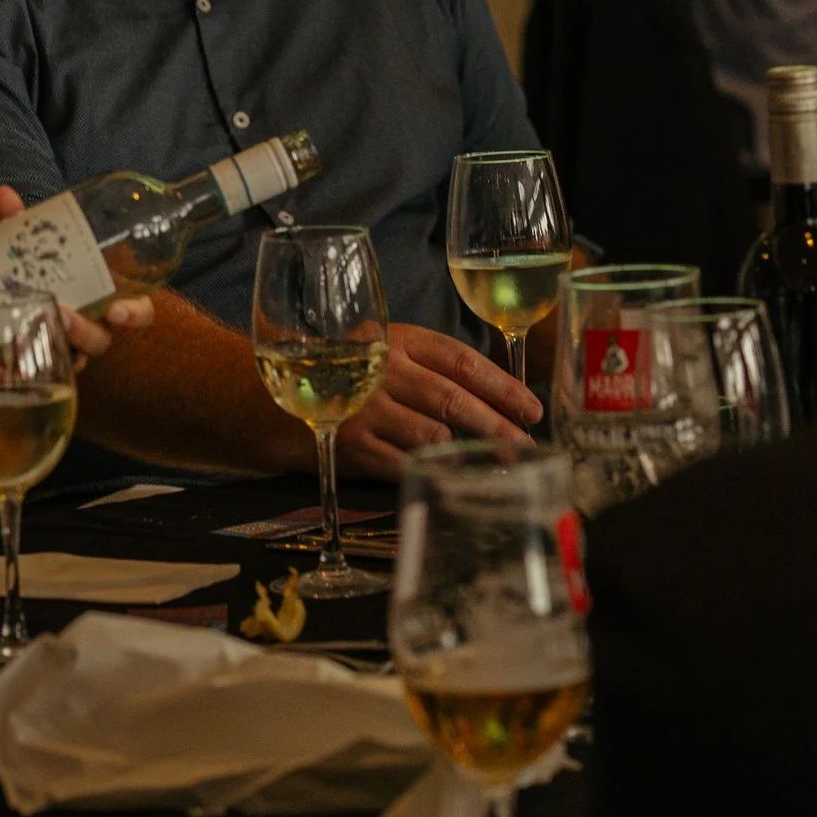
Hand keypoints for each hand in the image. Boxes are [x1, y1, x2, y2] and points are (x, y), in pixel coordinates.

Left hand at [0, 185, 154, 363]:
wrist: (3, 296)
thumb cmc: (37, 267)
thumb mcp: (29, 245)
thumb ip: (18, 224)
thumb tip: (3, 194)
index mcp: (103, 298)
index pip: (137, 310)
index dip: (134, 314)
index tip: (117, 311)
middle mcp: (90, 327)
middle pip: (99, 339)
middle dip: (83, 332)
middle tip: (62, 316)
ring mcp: (64, 349)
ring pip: (68, 361)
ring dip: (51, 354)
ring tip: (21, 344)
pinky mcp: (34, 363)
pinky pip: (31, 376)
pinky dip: (12, 375)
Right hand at [334, 321, 541, 477]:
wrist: (284, 399)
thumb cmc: (353, 377)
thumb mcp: (389, 354)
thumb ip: (433, 367)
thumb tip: (501, 400)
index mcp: (398, 341)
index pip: (462, 361)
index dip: (502, 386)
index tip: (531, 409)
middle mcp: (381, 370)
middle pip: (452, 399)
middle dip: (496, 425)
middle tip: (525, 444)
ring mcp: (364, 408)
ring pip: (433, 435)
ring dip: (469, 452)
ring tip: (495, 463)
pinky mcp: (351, 444)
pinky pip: (405, 463)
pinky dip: (434, 471)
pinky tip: (454, 475)